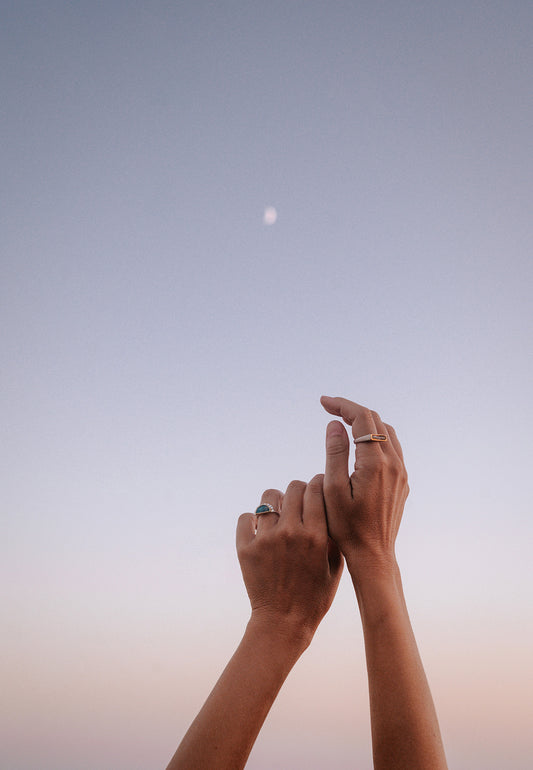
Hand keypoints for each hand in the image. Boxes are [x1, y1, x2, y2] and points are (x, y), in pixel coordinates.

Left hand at [237, 477, 342, 644]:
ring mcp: (266, 539)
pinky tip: (260, 530)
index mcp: (316, 535)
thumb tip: (331, 505)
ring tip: (278, 514)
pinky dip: (252, 520)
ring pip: (268, 498)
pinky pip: (246, 517)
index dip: (317, 484)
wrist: (283, 623)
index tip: (317, 487)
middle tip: (298, 501)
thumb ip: (334, 535)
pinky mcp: (245, 549)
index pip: (315, 489)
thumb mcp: (335, 567)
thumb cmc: (315, 597)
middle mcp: (290, 532)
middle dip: (298, 490)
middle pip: (293, 487)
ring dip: (275, 503)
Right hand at [320, 396, 408, 571]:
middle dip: (351, 410)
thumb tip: (336, 424)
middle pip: (375, 420)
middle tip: (328, 408)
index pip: (362, 418)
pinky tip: (359, 443)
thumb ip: (335, 453)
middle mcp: (394, 463)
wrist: (373, 554)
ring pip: (386, 432)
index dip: (342, 405)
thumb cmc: (347, 527)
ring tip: (342, 422)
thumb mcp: (332, 490)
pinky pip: (392, 447)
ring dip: (364, 422)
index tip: (323, 403)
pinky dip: (375, 436)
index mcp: (375, 463)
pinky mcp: (402, 481)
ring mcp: (401, 472)